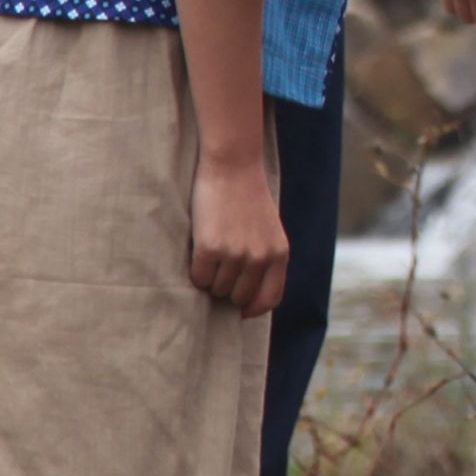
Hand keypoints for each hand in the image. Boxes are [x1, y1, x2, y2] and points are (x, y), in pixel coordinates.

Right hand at [189, 151, 287, 316]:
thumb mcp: (269, 229)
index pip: (270, 298)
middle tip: (218, 271)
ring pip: (217, 288)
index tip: (240, 311)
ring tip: (210, 256)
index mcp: (279, 254)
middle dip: (227, 290)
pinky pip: (199, 276)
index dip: (253, 309)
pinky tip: (199, 253)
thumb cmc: (248, 196)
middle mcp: (260, 258)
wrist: (232, 165)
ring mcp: (235, 254)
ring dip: (210, 279)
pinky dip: (196, 272)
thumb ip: (265, 258)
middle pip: (239, 296)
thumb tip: (248, 295)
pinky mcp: (210, 248)